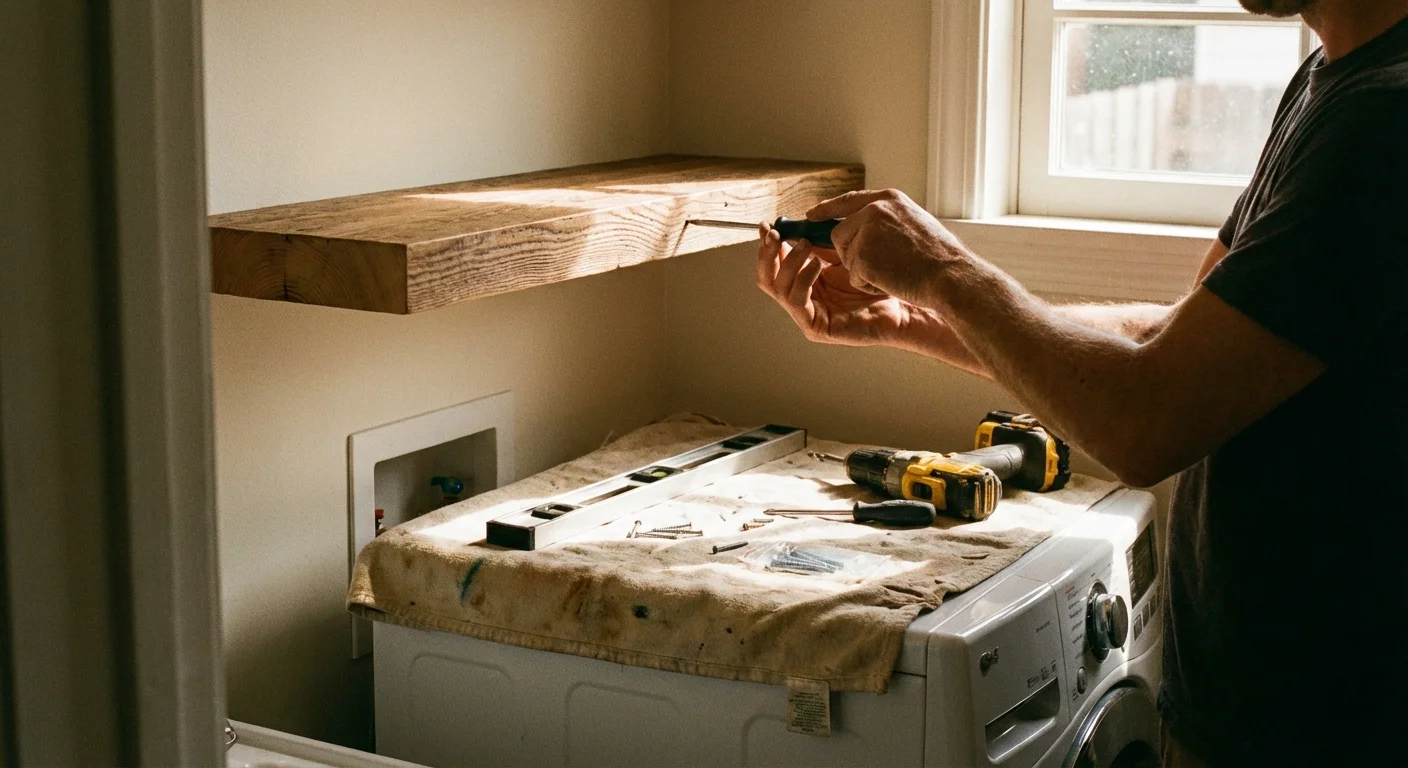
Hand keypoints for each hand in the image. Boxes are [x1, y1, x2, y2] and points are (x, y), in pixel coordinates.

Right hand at [755, 222, 931, 347]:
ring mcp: (807, 314)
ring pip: (778, 288)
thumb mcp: (846, 251)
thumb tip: (803, 220)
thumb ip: (824, 239)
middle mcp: (803, 298)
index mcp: (806, 280)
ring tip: (806, 245)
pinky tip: (817, 265)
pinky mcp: (816, 328)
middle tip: (777, 235)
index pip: (775, 263)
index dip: (768, 244)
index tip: (767, 225)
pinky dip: (803, 280)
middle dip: (768, 254)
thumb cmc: (880, 278)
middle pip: (767, 278)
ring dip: (789, 262)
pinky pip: (796, 302)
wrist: (903, 303)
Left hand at [810, 189, 969, 308]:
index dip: (828, 209)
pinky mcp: (861, 257)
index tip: (812, 215)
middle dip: (851, 253)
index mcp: (888, 200)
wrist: (951, 276)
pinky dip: (870, 286)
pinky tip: (893, 281)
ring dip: (864, 271)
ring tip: (895, 271)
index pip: (849, 200)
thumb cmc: (940, 257)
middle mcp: (874, 211)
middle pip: (840, 234)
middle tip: (880, 265)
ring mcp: (866, 233)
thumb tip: (863, 228)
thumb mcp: (914, 223)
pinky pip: (854, 277)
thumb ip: (887, 221)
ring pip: (846, 257)